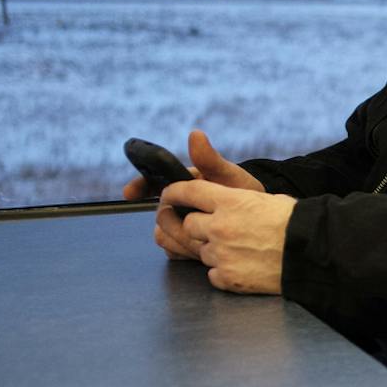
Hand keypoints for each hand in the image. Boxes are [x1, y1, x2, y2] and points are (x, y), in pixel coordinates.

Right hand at [131, 130, 264, 259]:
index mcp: (181, 184)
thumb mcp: (228, 174)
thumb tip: (195, 135)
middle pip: (158, 215)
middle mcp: (176, 205)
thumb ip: (210, 159)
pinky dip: (184, 251)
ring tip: (203, 236)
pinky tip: (202, 249)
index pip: (151, 182)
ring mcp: (178, 224)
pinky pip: (173, 250)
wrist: (255, 217)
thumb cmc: (241, 190)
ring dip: (179, 237)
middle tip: (190, 220)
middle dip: (171, 219)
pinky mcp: (184, 243)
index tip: (130, 192)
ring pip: (163, 235)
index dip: (139, 186)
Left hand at [162, 180, 295, 293]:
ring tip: (238, 249)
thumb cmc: (295, 223)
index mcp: (230, 201)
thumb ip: (234, 198)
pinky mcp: (227, 277)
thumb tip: (219, 200)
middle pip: (187, 224)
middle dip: (197, 226)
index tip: (170, 197)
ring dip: (213, 249)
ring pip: (199, 251)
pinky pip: (211, 273)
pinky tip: (242, 266)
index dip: (174, 193)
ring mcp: (221, 254)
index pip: (187, 192)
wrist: (313, 253)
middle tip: (213, 228)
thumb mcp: (264, 198)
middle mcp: (220, 226)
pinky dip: (223, 271)